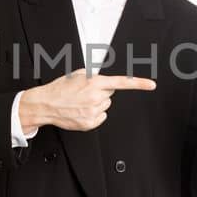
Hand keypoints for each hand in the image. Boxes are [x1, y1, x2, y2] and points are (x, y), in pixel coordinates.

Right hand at [20, 68, 157, 131]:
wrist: (46, 104)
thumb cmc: (60, 88)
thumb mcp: (78, 74)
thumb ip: (95, 75)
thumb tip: (105, 79)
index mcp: (95, 82)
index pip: (122, 82)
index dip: (139, 83)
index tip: (151, 85)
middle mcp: (96, 97)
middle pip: (111, 94)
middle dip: (101, 92)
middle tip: (86, 93)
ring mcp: (93, 111)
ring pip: (106, 106)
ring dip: (97, 103)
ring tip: (81, 102)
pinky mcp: (90, 123)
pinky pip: (101, 117)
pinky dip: (94, 114)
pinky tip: (81, 111)